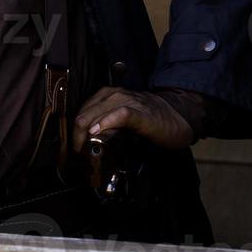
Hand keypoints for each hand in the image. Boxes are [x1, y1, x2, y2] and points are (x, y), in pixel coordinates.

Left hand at [72, 87, 193, 152]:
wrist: (178, 117)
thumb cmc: (149, 119)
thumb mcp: (120, 119)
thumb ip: (104, 125)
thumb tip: (85, 141)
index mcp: (106, 95)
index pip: (80, 112)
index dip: (73, 132)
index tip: (73, 149)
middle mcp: (113, 95)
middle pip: (83, 115)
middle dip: (76, 137)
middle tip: (77, 155)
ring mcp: (127, 102)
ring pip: (95, 114)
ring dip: (86, 135)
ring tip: (84, 152)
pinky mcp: (140, 113)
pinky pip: (119, 115)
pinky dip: (106, 124)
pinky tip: (98, 134)